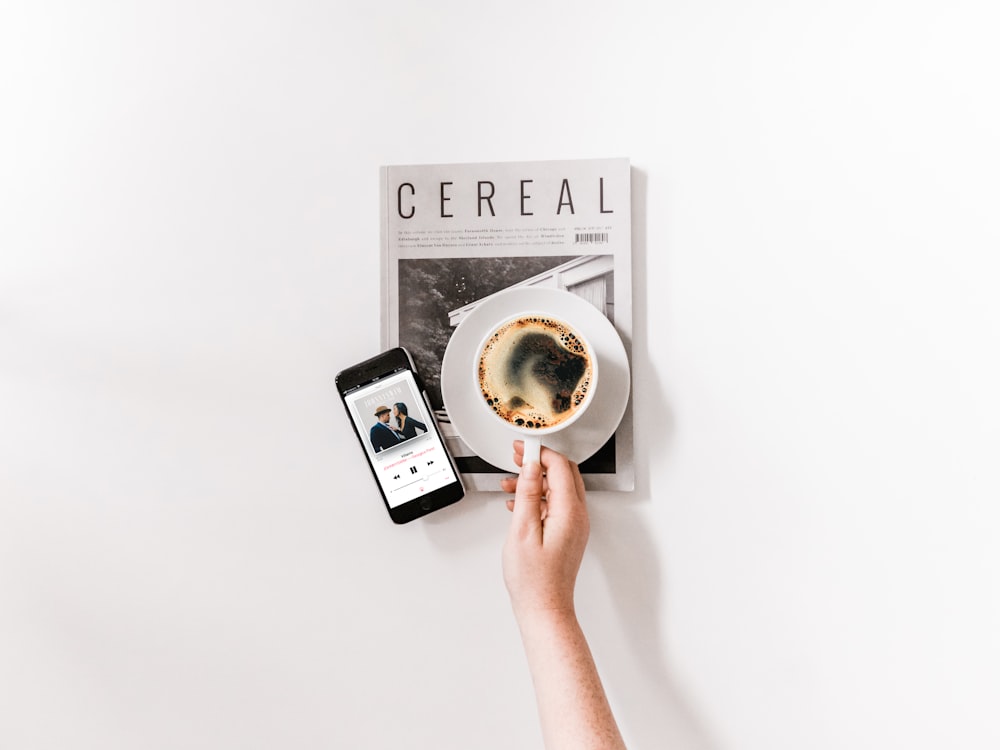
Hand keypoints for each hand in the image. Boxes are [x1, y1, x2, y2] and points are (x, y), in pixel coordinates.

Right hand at [500, 440, 589, 619]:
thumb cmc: (534, 580)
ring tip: (511, 483)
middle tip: (518, 458)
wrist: (544, 608)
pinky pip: (556, 505)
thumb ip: (527, 494)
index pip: (559, 467)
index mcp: (569, 512)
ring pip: (558, 489)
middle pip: (563, 474)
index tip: (521, 449)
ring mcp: (574, 526)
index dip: (539, 452)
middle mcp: (578, 516)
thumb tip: (530, 467)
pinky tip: (519, 503)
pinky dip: (538, 497)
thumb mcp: (522, 531)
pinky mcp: (568, 534)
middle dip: (539, 462)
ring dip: (536, 481)